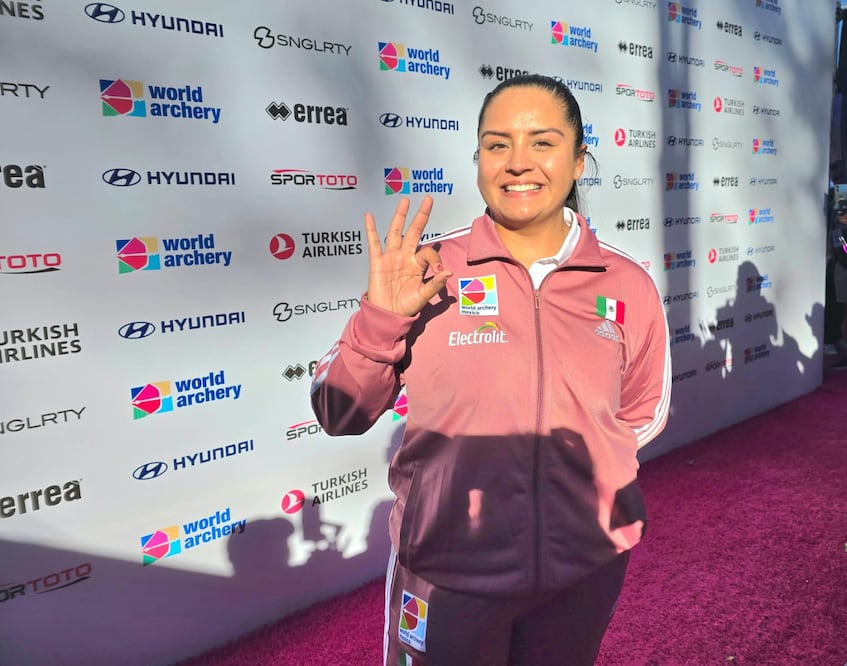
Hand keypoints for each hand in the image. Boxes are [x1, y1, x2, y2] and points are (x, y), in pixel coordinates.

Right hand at [364, 195, 452, 315]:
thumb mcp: (424, 296)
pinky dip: (371, 229)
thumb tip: (449, 273)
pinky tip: (369, 216)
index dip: (435, 259)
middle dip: (421, 216)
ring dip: (400, 216)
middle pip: (414, 232)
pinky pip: (374, 243)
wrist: (388, 315)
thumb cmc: (406, 306)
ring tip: (405, 201)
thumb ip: (435, 284)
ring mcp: (391, 257)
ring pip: (395, 232)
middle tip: (428, 199)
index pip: (428, 252)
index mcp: (417, 264)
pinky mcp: (377, 262)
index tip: (440, 271)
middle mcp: (405, 257)